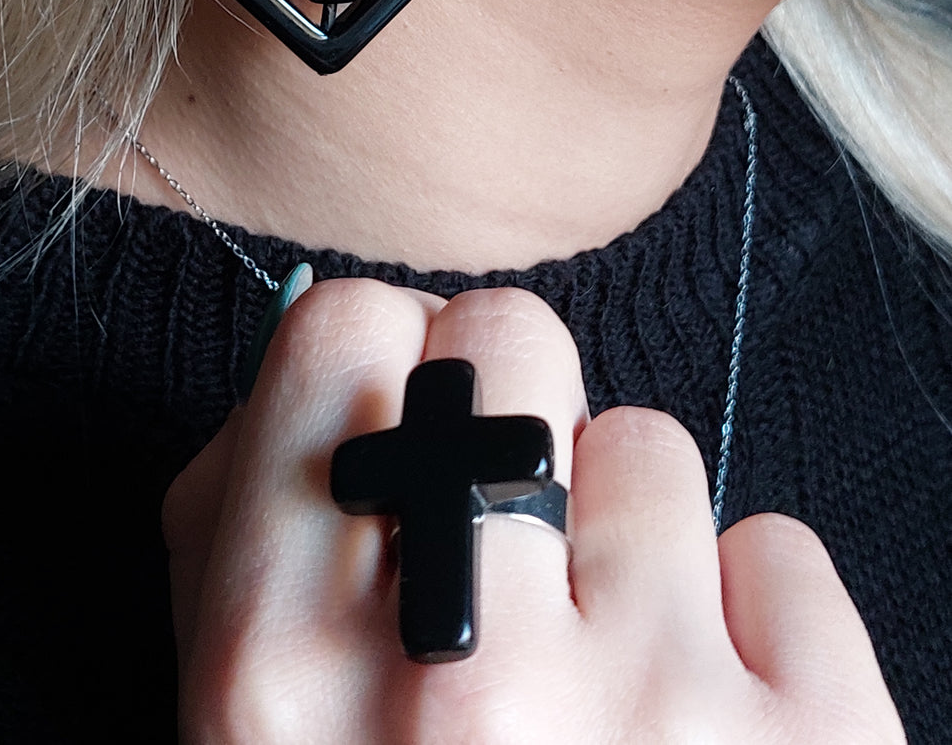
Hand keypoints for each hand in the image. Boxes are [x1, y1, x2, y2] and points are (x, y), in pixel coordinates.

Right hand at [163, 279, 905, 743]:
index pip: (343, 326)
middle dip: (508, 415)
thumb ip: (249, 540)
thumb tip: (330, 374)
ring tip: (602, 673)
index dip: (376, 365)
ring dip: (627, 539)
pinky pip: (780, 552)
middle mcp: (461, 677)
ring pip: (654, 443)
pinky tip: (698, 725)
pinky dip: (748, 622)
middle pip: (508, 336)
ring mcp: (652, 714)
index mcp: (282, 672)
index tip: (398, 423)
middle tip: (507, 530)